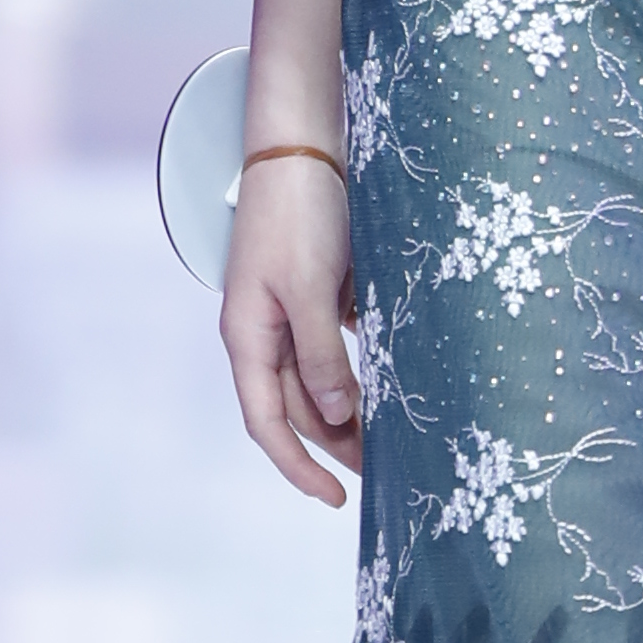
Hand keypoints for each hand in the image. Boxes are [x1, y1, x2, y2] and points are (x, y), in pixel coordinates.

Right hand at [221, 149, 362, 503]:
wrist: (303, 144)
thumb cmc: (299, 212)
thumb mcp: (309, 289)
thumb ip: (322, 355)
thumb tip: (338, 417)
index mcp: (247, 337)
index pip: (268, 423)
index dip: (299, 467)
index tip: (335, 499)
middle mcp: (263, 333)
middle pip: (298, 408)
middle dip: (337, 444)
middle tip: (387, 474)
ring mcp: (288, 313)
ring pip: (319, 381)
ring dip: (352, 411)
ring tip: (394, 440)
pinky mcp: (315, 294)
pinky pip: (334, 348)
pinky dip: (360, 371)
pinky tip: (392, 385)